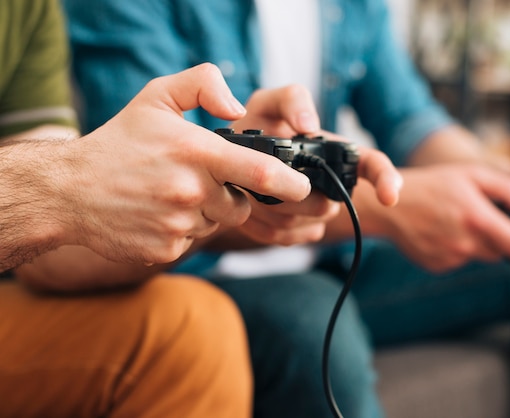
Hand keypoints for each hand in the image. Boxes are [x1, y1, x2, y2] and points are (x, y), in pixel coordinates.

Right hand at [58, 64, 311, 263]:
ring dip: (206, 212)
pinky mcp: (166, 249)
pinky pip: (193, 242)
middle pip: (240, 206)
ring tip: (171, 194)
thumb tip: (238, 107)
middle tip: (200, 181)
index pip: (261, 173)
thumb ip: (203, 84)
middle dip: (232, 197)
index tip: (304, 189)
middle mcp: (192, 191)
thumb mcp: (157, 96)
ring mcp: (178, 225)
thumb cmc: (118, 142)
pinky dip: (184, 230)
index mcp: (196, 153)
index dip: (292, 185)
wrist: (67, 190)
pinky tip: (157, 213)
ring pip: (216, 224)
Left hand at [228, 85, 401, 245]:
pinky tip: (250, 207)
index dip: (387, 181)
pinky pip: (283, 237)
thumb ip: (292, 100)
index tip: (388, 198)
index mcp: (334, 152)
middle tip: (258, 179)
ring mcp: (314, 212)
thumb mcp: (270, 102)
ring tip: (250, 189)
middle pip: (327, 206)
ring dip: (270, 209)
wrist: (230, 164)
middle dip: (290, 194)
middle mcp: (331, 184)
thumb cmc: (255, 129)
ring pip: (302, 223)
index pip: (374, 166)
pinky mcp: (295, 233)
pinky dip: (261, 225)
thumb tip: (311, 128)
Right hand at [359, 163, 509, 271]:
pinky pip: (461, 260)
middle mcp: (466, 244)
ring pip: (481, 256)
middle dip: (506, 242)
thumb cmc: (432, 185)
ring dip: (482, 243)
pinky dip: (461, 249)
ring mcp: (451, 258)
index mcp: (478, 220)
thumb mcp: (472, 174)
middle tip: (492, 222)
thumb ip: (507, 189)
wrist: (388, 207)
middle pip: (502, 253)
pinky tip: (445, 231)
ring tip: (462, 221)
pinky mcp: (438, 266)